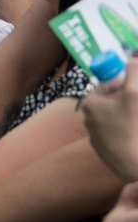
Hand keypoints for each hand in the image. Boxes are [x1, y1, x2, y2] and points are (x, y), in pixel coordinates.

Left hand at [81, 58, 137, 181]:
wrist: (134, 166)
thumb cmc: (131, 127)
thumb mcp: (134, 94)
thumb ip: (134, 72)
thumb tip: (134, 55)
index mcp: (89, 103)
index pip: (108, 83)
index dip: (126, 81)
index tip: (136, 85)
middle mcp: (88, 119)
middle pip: (112, 100)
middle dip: (129, 98)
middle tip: (137, 99)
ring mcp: (97, 136)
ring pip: (116, 117)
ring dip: (130, 113)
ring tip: (137, 118)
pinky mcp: (106, 151)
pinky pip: (119, 134)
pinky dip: (129, 130)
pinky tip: (136, 132)